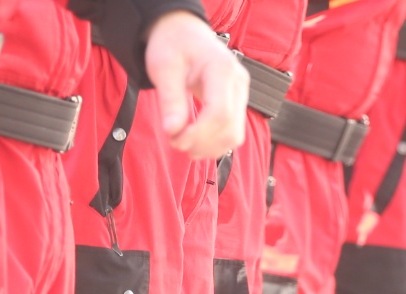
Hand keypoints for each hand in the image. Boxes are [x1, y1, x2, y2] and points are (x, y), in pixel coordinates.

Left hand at [144, 10, 246, 159]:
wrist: (184, 34)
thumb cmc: (173, 45)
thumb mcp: (164, 68)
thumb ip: (170, 100)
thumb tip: (173, 131)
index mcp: (222, 68)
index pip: (220, 113)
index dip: (198, 134)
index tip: (175, 139)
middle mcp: (238, 81)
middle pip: (230, 128)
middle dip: (202, 144)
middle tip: (175, 142)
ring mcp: (242, 93)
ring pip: (235, 136)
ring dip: (209, 148)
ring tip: (184, 143)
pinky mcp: (238, 102)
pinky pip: (233, 132)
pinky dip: (215, 144)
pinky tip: (195, 141)